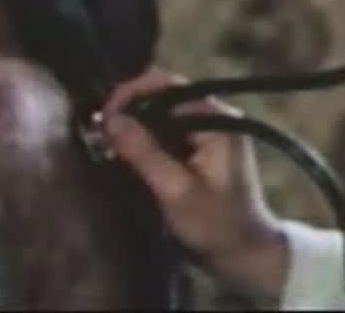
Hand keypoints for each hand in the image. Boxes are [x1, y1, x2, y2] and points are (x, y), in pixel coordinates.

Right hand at [102, 67, 288, 303]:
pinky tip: (123, 155)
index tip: (103, 114)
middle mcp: (215, 119)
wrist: (246, 257)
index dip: (131, 94)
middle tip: (99, 132)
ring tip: (106, 144)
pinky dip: (145, 141)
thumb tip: (110, 119)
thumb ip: (144, 152)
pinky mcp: (200, 151)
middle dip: (129, 111)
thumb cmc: (216, 226)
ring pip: (162, 116)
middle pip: (163, 98)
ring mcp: (209, 134)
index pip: (168, 87)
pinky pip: (167, 134)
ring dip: (134, 127)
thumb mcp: (176, 191)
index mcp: (217, 120)